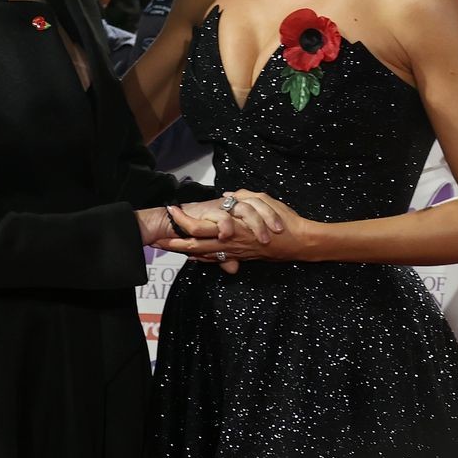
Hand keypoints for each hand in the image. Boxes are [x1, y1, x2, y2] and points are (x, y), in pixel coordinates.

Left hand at [159, 191, 307, 271]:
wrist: (300, 243)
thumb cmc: (283, 221)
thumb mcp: (264, 202)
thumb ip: (243, 198)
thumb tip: (227, 197)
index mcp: (232, 228)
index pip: (200, 227)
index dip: (183, 221)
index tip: (171, 211)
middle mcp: (230, 243)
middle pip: (195, 246)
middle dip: (175, 243)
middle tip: (158, 239)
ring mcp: (236, 252)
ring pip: (205, 255)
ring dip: (186, 252)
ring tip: (170, 248)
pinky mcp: (242, 257)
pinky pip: (218, 259)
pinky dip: (204, 257)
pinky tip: (195, 256)